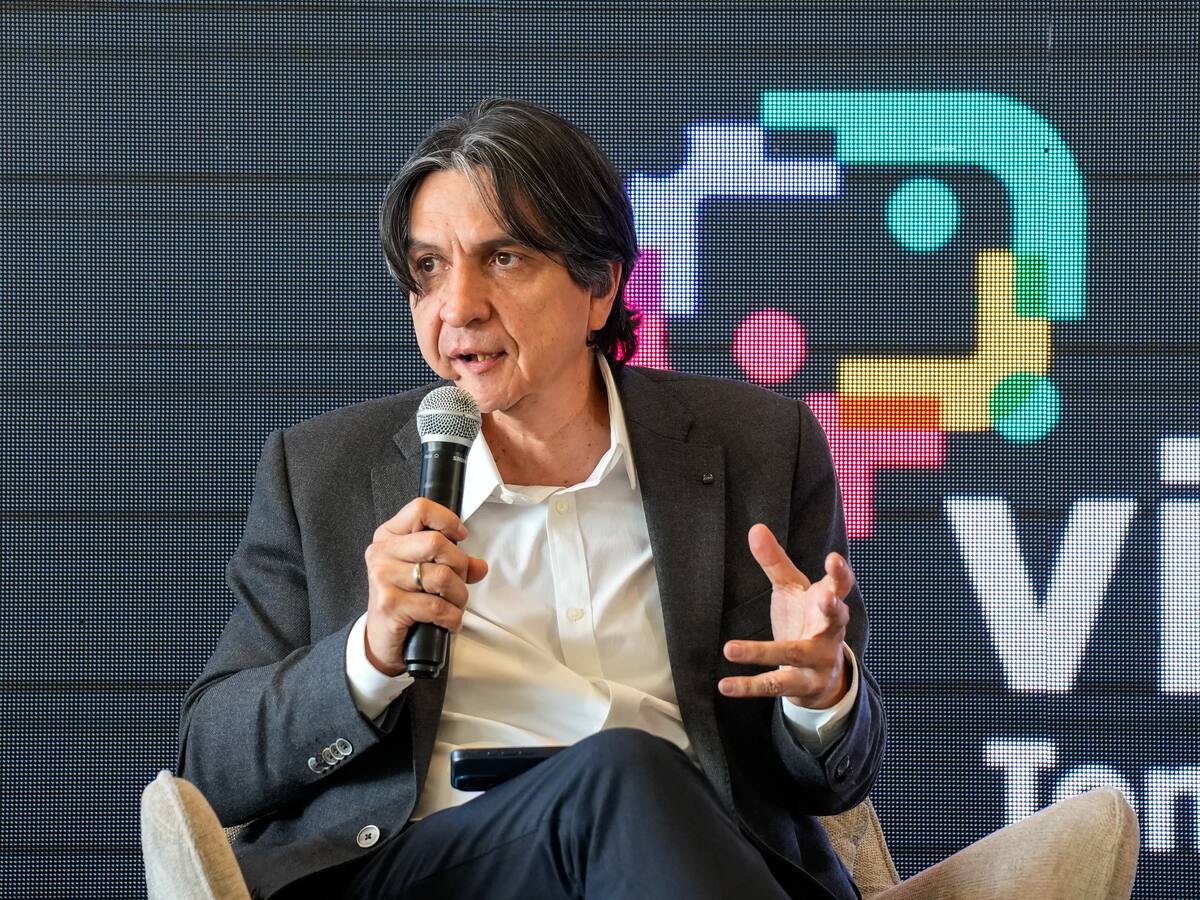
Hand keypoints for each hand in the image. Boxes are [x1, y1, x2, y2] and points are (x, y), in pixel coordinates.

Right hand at [363, 498, 487, 675]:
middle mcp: (382, 553)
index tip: (460, 537)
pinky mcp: (390, 604)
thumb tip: (479, 566)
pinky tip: (449, 621)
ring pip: (442, 576)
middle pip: (436, 542)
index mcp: (388, 536)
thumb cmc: (403, 599)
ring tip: (454, 604)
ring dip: (459, 595)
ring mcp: (383, 578)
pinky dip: (452, 617)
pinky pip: (437, 606)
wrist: (381, 638)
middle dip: (459, 565)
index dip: (448, 520)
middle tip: (459, 581)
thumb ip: (454, 563)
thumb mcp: (425, 574)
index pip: (421, 509)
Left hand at [719, 523, 853, 708]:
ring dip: (763, 652)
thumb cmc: (806, 620)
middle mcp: (830, 632)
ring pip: (793, 655)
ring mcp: (819, 661)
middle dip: (832, 608)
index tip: (834, 558)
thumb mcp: (792, 590)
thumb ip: (775, 562)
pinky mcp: (802, 685)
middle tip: (824, 596)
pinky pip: (774, 685)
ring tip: (730, 648)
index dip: (839, 573)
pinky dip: (748, 686)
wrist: (822, 675)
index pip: (840, 585)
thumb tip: (755, 527)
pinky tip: (724, 685)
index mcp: (828, 603)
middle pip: (835, 619)